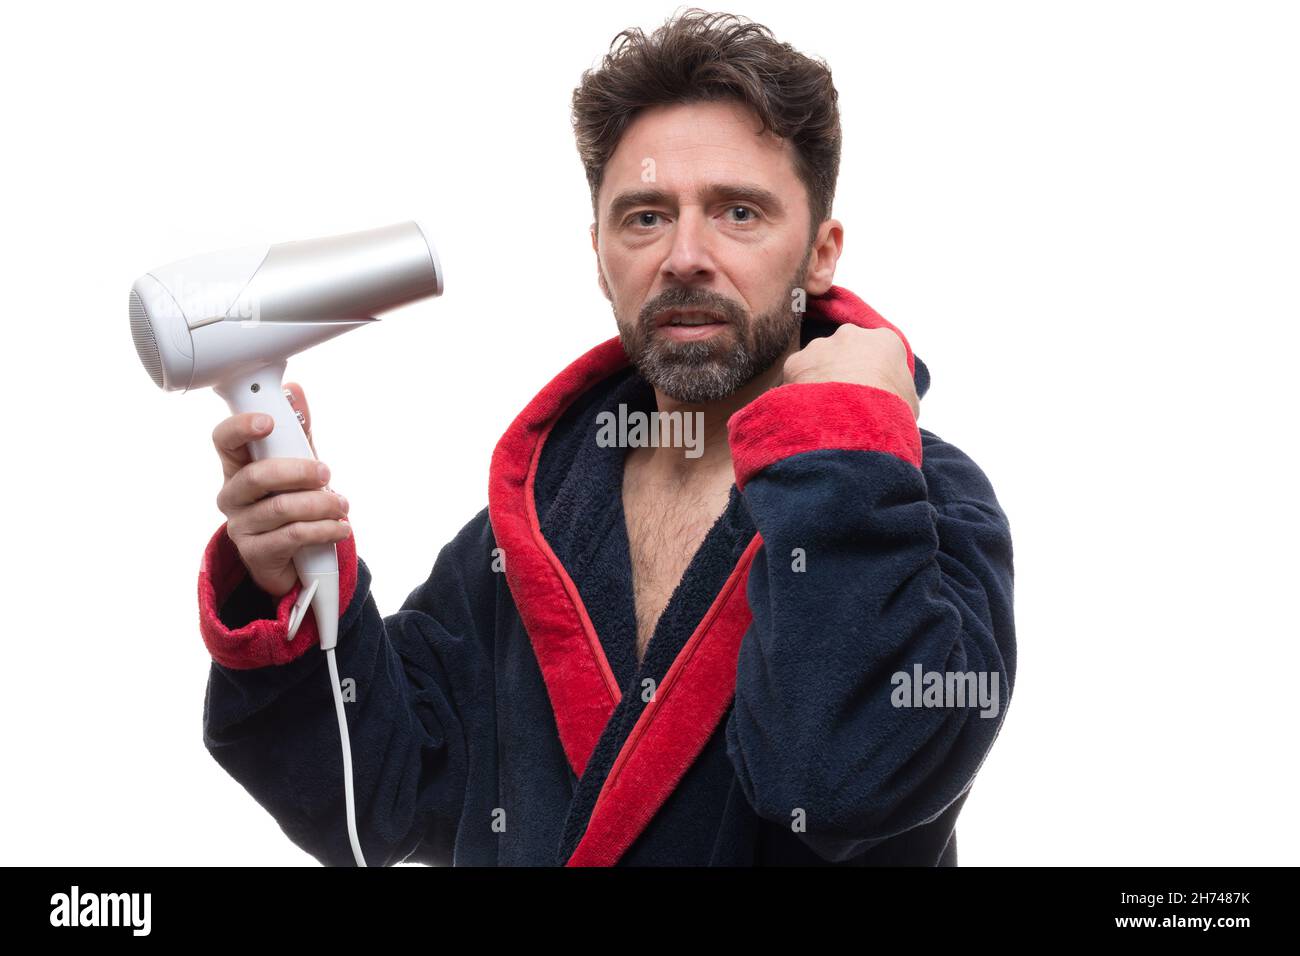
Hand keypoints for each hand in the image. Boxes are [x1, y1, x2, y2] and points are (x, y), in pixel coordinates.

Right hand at [211, 382, 351, 597]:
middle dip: (298, 471)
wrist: (294, 558)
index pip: (224, 441)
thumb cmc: (292, 503)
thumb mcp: (297, 466)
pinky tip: (340, 528)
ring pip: (280, 509)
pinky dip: (323, 530)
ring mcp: (241, 526)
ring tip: (342, 505)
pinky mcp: (256, 553)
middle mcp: (232, 495)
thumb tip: (297, 392)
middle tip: (326, 473)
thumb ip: (298, 433)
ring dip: (320, 504)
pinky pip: (292, 537)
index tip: (269, 422)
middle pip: (257, 476)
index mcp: (238, 467)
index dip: (241, 428)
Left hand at [782, 325, 919, 420]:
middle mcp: (850, 335)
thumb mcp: (910, 403)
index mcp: (884, 341)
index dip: (871, 372)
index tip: (868, 390)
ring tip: (823, 410)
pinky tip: (807, 411)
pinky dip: (798, 392)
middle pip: (844, 350)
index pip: (877, 351)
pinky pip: (796, 376)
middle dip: (842, 370)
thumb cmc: (890, 414)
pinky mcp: (796, 361)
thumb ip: (901, 392)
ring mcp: (820, 346)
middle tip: (843, 400)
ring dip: (819, 380)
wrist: (856, 422)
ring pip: (817, 362)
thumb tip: (896, 400)